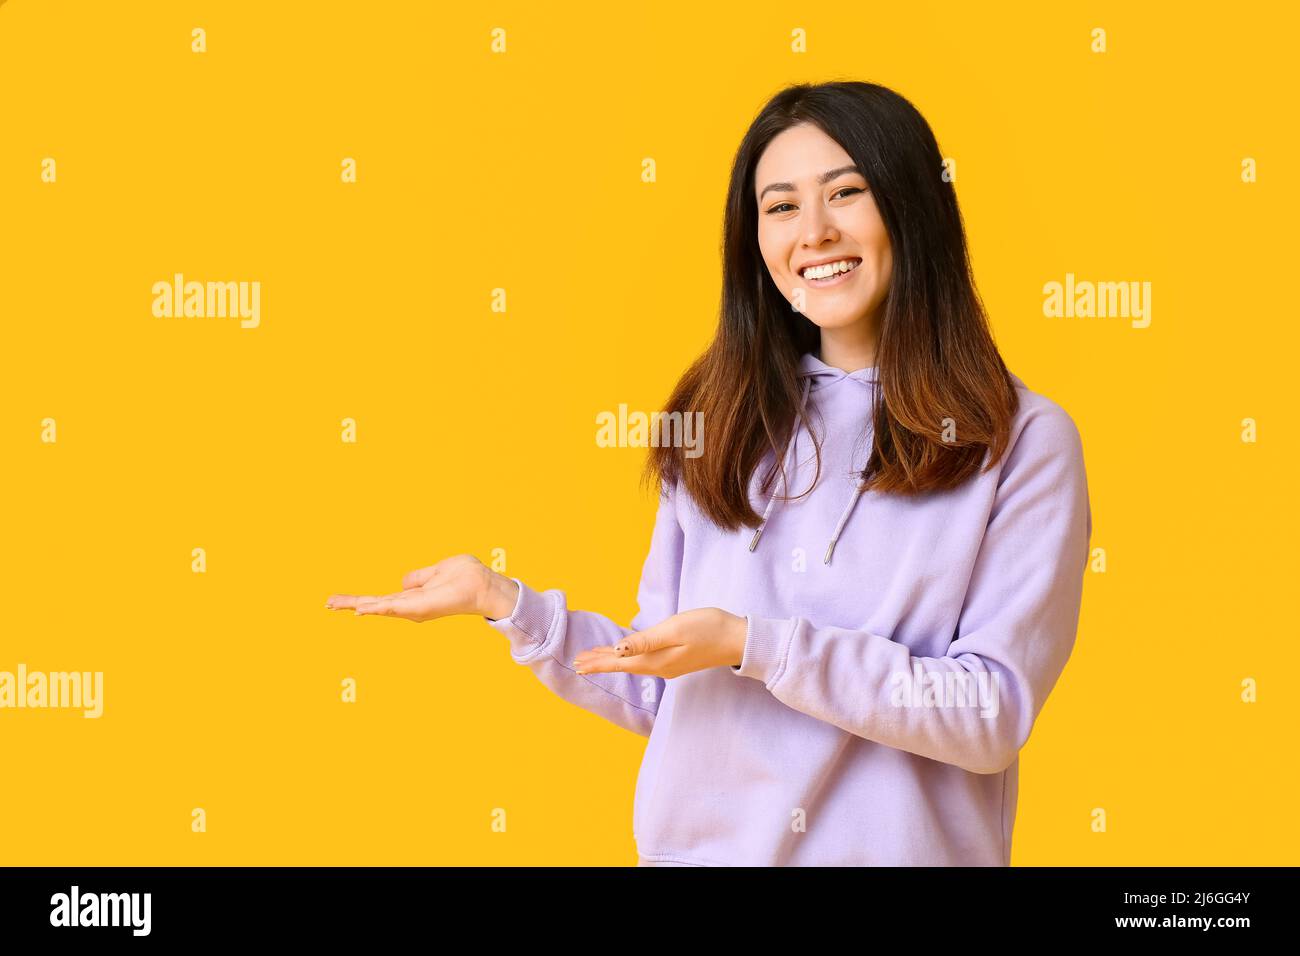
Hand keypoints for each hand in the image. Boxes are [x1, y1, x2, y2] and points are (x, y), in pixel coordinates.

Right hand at [324, 554, 518, 622]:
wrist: (483, 586)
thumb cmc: (466, 577)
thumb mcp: (437, 570)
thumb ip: (419, 577)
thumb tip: (403, 580)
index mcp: (413, 597)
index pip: (382, 599)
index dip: (362, 600)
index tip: (339, 601)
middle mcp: (410, 605)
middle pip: (374, 605)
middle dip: (350, 603)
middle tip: (326, 603)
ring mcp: (413, 608)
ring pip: (378, 607)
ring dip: (355, 604)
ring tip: (333, 604)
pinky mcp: (418, 608)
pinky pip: (392, 607)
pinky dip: (375, 609)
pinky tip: (358, 609)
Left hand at [573, 608, 746, 678]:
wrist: (739, 639)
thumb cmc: (709, 629)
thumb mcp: (675, 629)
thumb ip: (646, 640)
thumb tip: (619, 649)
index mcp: (656, 660)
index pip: (619, 663)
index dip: (598, 663)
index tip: (578, 664)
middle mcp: (660, 667)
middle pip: (623, 665)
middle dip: (600, 662)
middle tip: (578, 662)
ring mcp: (668, 665)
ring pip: (632, 663)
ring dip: (613, 660)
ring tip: (595, 658)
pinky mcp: (676, 659)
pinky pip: (644, 660)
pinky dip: (628, 657)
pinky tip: (625, 654)